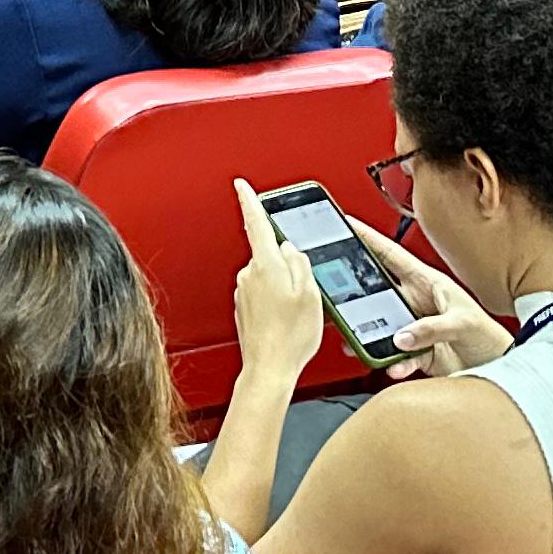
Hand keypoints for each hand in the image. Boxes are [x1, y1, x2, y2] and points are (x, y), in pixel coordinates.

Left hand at [229, 181, 330, 388]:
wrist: (269, 369)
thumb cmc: (290, 336)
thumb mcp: (311, 294)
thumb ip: (301, 264)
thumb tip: (290, 248)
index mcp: (266, 265)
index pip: (255, 223)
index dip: (249, 201)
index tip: (241, 185)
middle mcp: (249, 275)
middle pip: (270, 255)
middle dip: (287, 266)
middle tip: (304, 294)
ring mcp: (243, 291)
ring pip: (268, 276)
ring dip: (282, 287)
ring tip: (296, 313)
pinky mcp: (242, 307)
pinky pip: (262, 294)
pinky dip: (275, 302)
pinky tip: (286, 320)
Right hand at [352, 217, 505, 376]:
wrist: (498, 366)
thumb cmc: (488, 335)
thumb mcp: (463, 323)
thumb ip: (433, 328)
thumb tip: (403, 336)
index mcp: (426, 282)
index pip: (390, 255)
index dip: (368, 239)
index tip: (345, 225)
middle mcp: (414, 301)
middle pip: (375, 292)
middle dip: (353, 294)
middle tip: (333, 295)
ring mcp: (412, 327)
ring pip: (378, 326)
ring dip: (367, 336)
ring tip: (359, 344)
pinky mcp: (414, 351)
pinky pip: (393, 355)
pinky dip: (391, 363)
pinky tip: (394, 366)